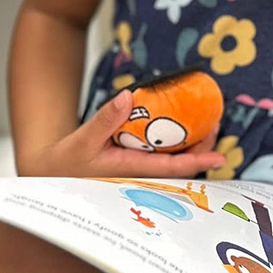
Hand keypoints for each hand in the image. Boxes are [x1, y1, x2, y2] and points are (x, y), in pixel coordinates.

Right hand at [18, 89, 226, 178]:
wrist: (52, 177)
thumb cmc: (68, 162)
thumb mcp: (84, 138)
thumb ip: (106, 118)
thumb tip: (129, 96)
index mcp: (131, 171)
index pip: (172, 167)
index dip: (198, 160)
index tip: (220, 156)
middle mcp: (140, 175)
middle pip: (181, 165)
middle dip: (201, 149)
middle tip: (216, 126)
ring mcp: (139, 173)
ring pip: (173, 162)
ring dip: (192, 146)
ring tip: (207, 125)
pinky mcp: (134, 168)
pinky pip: (161, 157)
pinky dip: (174, 144)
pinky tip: (181, 130)